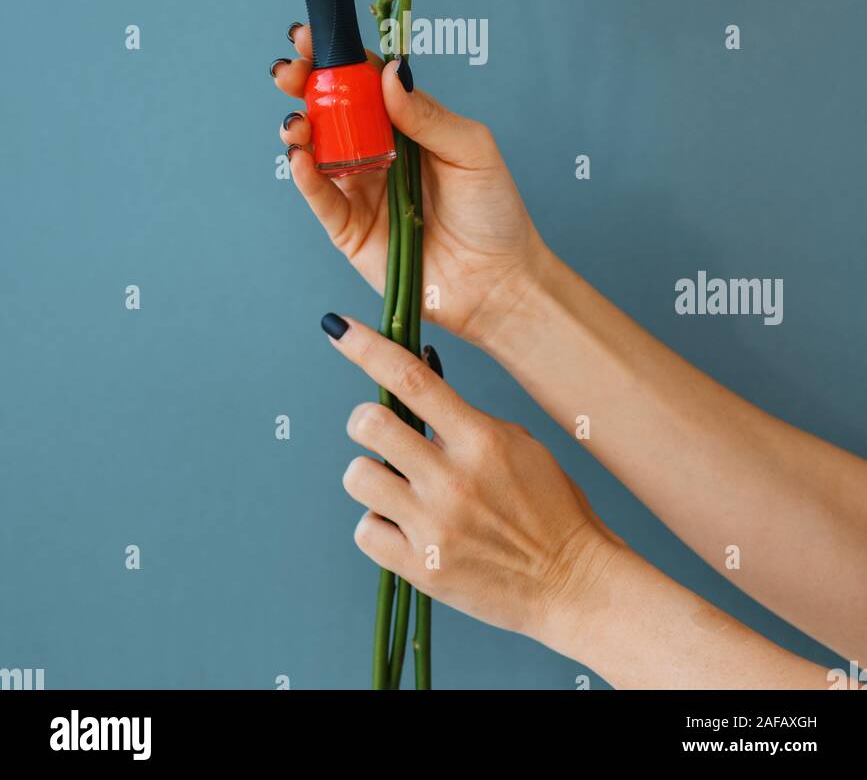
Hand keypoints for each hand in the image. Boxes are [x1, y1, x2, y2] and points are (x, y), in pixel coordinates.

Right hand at [272, 28, 545, 342]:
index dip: (339, 56)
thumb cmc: (494, 212)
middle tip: (290, 69)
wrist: (498, 281)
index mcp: (406, 124)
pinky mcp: (350, 229)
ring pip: (317, 150)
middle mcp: (377, 151)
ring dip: (300, 129)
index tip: (315, 35)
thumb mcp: (471, 149)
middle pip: (332, 109)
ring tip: (298, 121)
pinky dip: (305, 176)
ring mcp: (360, 189)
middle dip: (305, 84)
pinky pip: (321, 197)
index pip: (365, 80)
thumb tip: (388, 72)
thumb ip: (426, 113)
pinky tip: (300, 157)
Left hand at [322, 314, 619, 642]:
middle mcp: (453, 480)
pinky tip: (406, 526)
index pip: (412, 379)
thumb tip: (415, 393)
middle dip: (365, 420)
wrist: (574, 583)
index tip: (338, 328)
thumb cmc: (551, 509)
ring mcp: (434, 527)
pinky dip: (379, 525)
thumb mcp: (519, 446)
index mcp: (481, 440)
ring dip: (371, 475)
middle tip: (379, 431)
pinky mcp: (422, 570)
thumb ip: (466, 422)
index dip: (367, 347)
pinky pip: (365, 531)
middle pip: (370, 424)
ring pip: (358, 476)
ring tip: (398, 486)